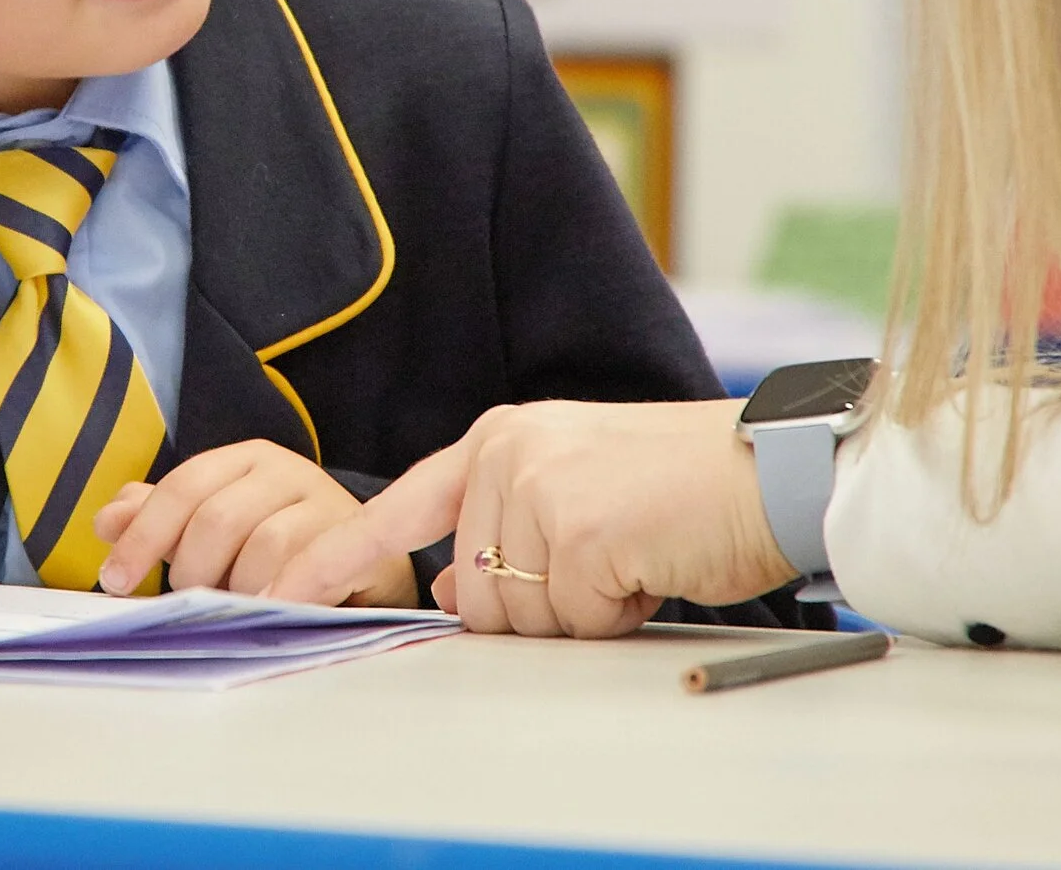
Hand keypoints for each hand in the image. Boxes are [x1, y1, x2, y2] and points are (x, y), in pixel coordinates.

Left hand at [94, 440, 416, 606]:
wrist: (368, 566)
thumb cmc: (282, 547)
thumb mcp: (216, 530)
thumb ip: (162, 522)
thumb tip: (108, 521)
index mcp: (247, 461)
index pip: (184, 487)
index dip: (143, 535)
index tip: (114, 581)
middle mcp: (289, 472)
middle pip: (219, 518)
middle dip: (194, 570)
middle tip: (196, 600)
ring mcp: (330, 506)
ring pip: (265, 548)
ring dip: (240, 591)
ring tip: (241, 607)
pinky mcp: (362, 543)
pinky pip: (313, 571)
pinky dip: (282, 597)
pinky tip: (270, 613)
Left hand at [267, 399, 795, 637]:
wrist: (776, 464)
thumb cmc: (690, 481)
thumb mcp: (581, 484)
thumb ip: (508, 524)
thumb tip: (448, 595)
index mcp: (502, 437)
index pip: (400, 509)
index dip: (336, 558)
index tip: (284, 595)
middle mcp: (507, 455)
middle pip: (472, 593)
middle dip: (539, 604)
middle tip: (610, 557)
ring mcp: (538, 491)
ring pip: (519, 618)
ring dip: (581, 611)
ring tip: (635, 554)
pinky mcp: (578, 533)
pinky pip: (573, 622)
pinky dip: (617, 613)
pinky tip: (652, 564)